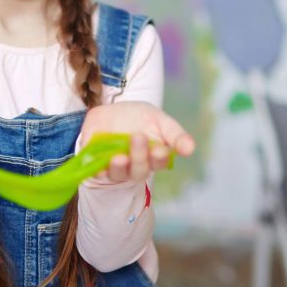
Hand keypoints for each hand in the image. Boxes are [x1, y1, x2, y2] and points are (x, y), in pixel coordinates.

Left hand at [81, 101, 195, 182]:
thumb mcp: (160, 120)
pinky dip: (97, 167)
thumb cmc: (141, 119)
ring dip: (119, 166)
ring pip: (118, 173)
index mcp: (154, 157)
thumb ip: (175, 135)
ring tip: (119, 157)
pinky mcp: (96, 164)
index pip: (159, 162)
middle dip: (139, 156)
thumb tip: (191, 149)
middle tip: (138, 137)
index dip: (159, 158)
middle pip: (139, 169)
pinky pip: (95, 170)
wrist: (112, 113)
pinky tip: (98, 162)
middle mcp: (135, 166)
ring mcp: (115, 167)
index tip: (160, 149)